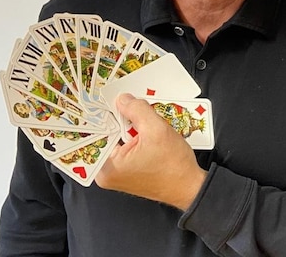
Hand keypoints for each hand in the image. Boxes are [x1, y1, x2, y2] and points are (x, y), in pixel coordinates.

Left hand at [96, 93, 207, 209]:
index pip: (96, 133)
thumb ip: (137, 110)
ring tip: (142, 120)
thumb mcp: (156, 130)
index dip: (101, 113)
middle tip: (128, 106)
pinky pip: (125, 147)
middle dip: (119, 119)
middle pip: (107, 135)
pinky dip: (135, 137)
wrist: (189, 186)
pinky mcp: (128, 171)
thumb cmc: (173, 167)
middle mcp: (107, 173)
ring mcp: (117, 173)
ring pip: (117, 140)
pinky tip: (147, 131)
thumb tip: (123, 100)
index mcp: (106, 167)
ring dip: (129, 127)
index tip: (105, 100)